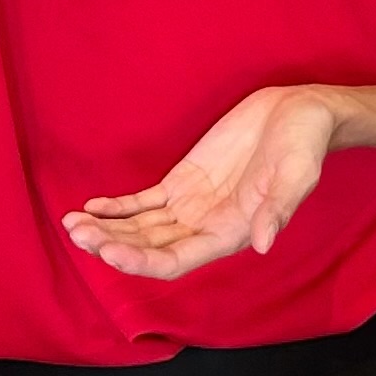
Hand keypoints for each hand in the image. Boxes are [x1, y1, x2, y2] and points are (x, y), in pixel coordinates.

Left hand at [67, 85, 344, 278]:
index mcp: (231, 234)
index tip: (108, 251)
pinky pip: (144, 202)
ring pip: (140, 228)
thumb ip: (279, 209)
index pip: (176, 260)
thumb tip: (264, 243)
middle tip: (77, 234)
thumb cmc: (304, 145)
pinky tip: (91, 208)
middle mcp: (205, 227)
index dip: (141, 261)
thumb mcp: (298, 173)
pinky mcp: (183, 182)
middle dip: (111, 244)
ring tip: (71, 224)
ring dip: (107, 229)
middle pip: (149, 247)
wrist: (301, 113)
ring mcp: (191, 206)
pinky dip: (117, 207)